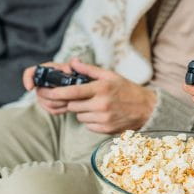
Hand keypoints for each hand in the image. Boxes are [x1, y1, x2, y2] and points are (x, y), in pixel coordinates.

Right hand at [23, 62, 72, 114]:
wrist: (80, 86)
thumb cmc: (76, 74)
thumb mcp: (75, 67)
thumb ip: (74, 64)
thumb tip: (74, 61)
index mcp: (47, 70)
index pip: (30, 72)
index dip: (27, 79)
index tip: (30, 88)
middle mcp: (43, 83)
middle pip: (40, 92)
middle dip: (54, 95)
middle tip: (68, 95)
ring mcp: (45, 95)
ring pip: (47, 103)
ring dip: (60, 103)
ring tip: (72, 100)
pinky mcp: (50, 105)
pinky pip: (53, 110)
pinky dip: (62, 109)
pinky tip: (70, 106)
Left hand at [37, 58, 155, 133]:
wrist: (146, 109)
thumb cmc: (128, 90)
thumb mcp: (111, 76)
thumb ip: (90, 70)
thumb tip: (73, 63)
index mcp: (102, 89)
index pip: (72, 92)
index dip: (56, 92)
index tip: (46, 91)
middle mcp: (101, 105)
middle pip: (72, 105)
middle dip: (73, 101)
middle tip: (83, 97)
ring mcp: (103, 119)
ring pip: (79, 116)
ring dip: (82, 111)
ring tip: (96, 105)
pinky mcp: (105, 130)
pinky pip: (88, 125)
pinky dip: (90, 120)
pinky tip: (101, 114)